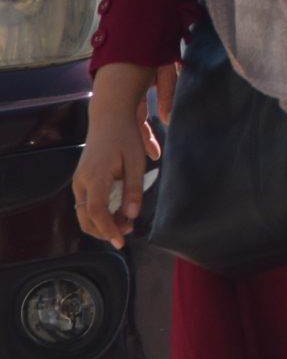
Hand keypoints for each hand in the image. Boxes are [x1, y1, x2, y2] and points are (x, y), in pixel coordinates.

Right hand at [72, 64, 158, 249]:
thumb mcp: (136, 161)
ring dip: (101, 223)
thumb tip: (132, 214)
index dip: (108, 229)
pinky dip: (98, 214)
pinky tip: (116, 211)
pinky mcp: (80, 180)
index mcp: (95, 176)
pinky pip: (85, 204)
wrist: (108, 117)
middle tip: (128, 232)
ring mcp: (78, 181)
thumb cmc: (125, 137)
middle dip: (105, 230)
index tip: (121, 241)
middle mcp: (81, 181)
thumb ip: (134, 189)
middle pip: (85, 218)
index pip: (96, 212)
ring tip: (125, 222)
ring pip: (83, 213)